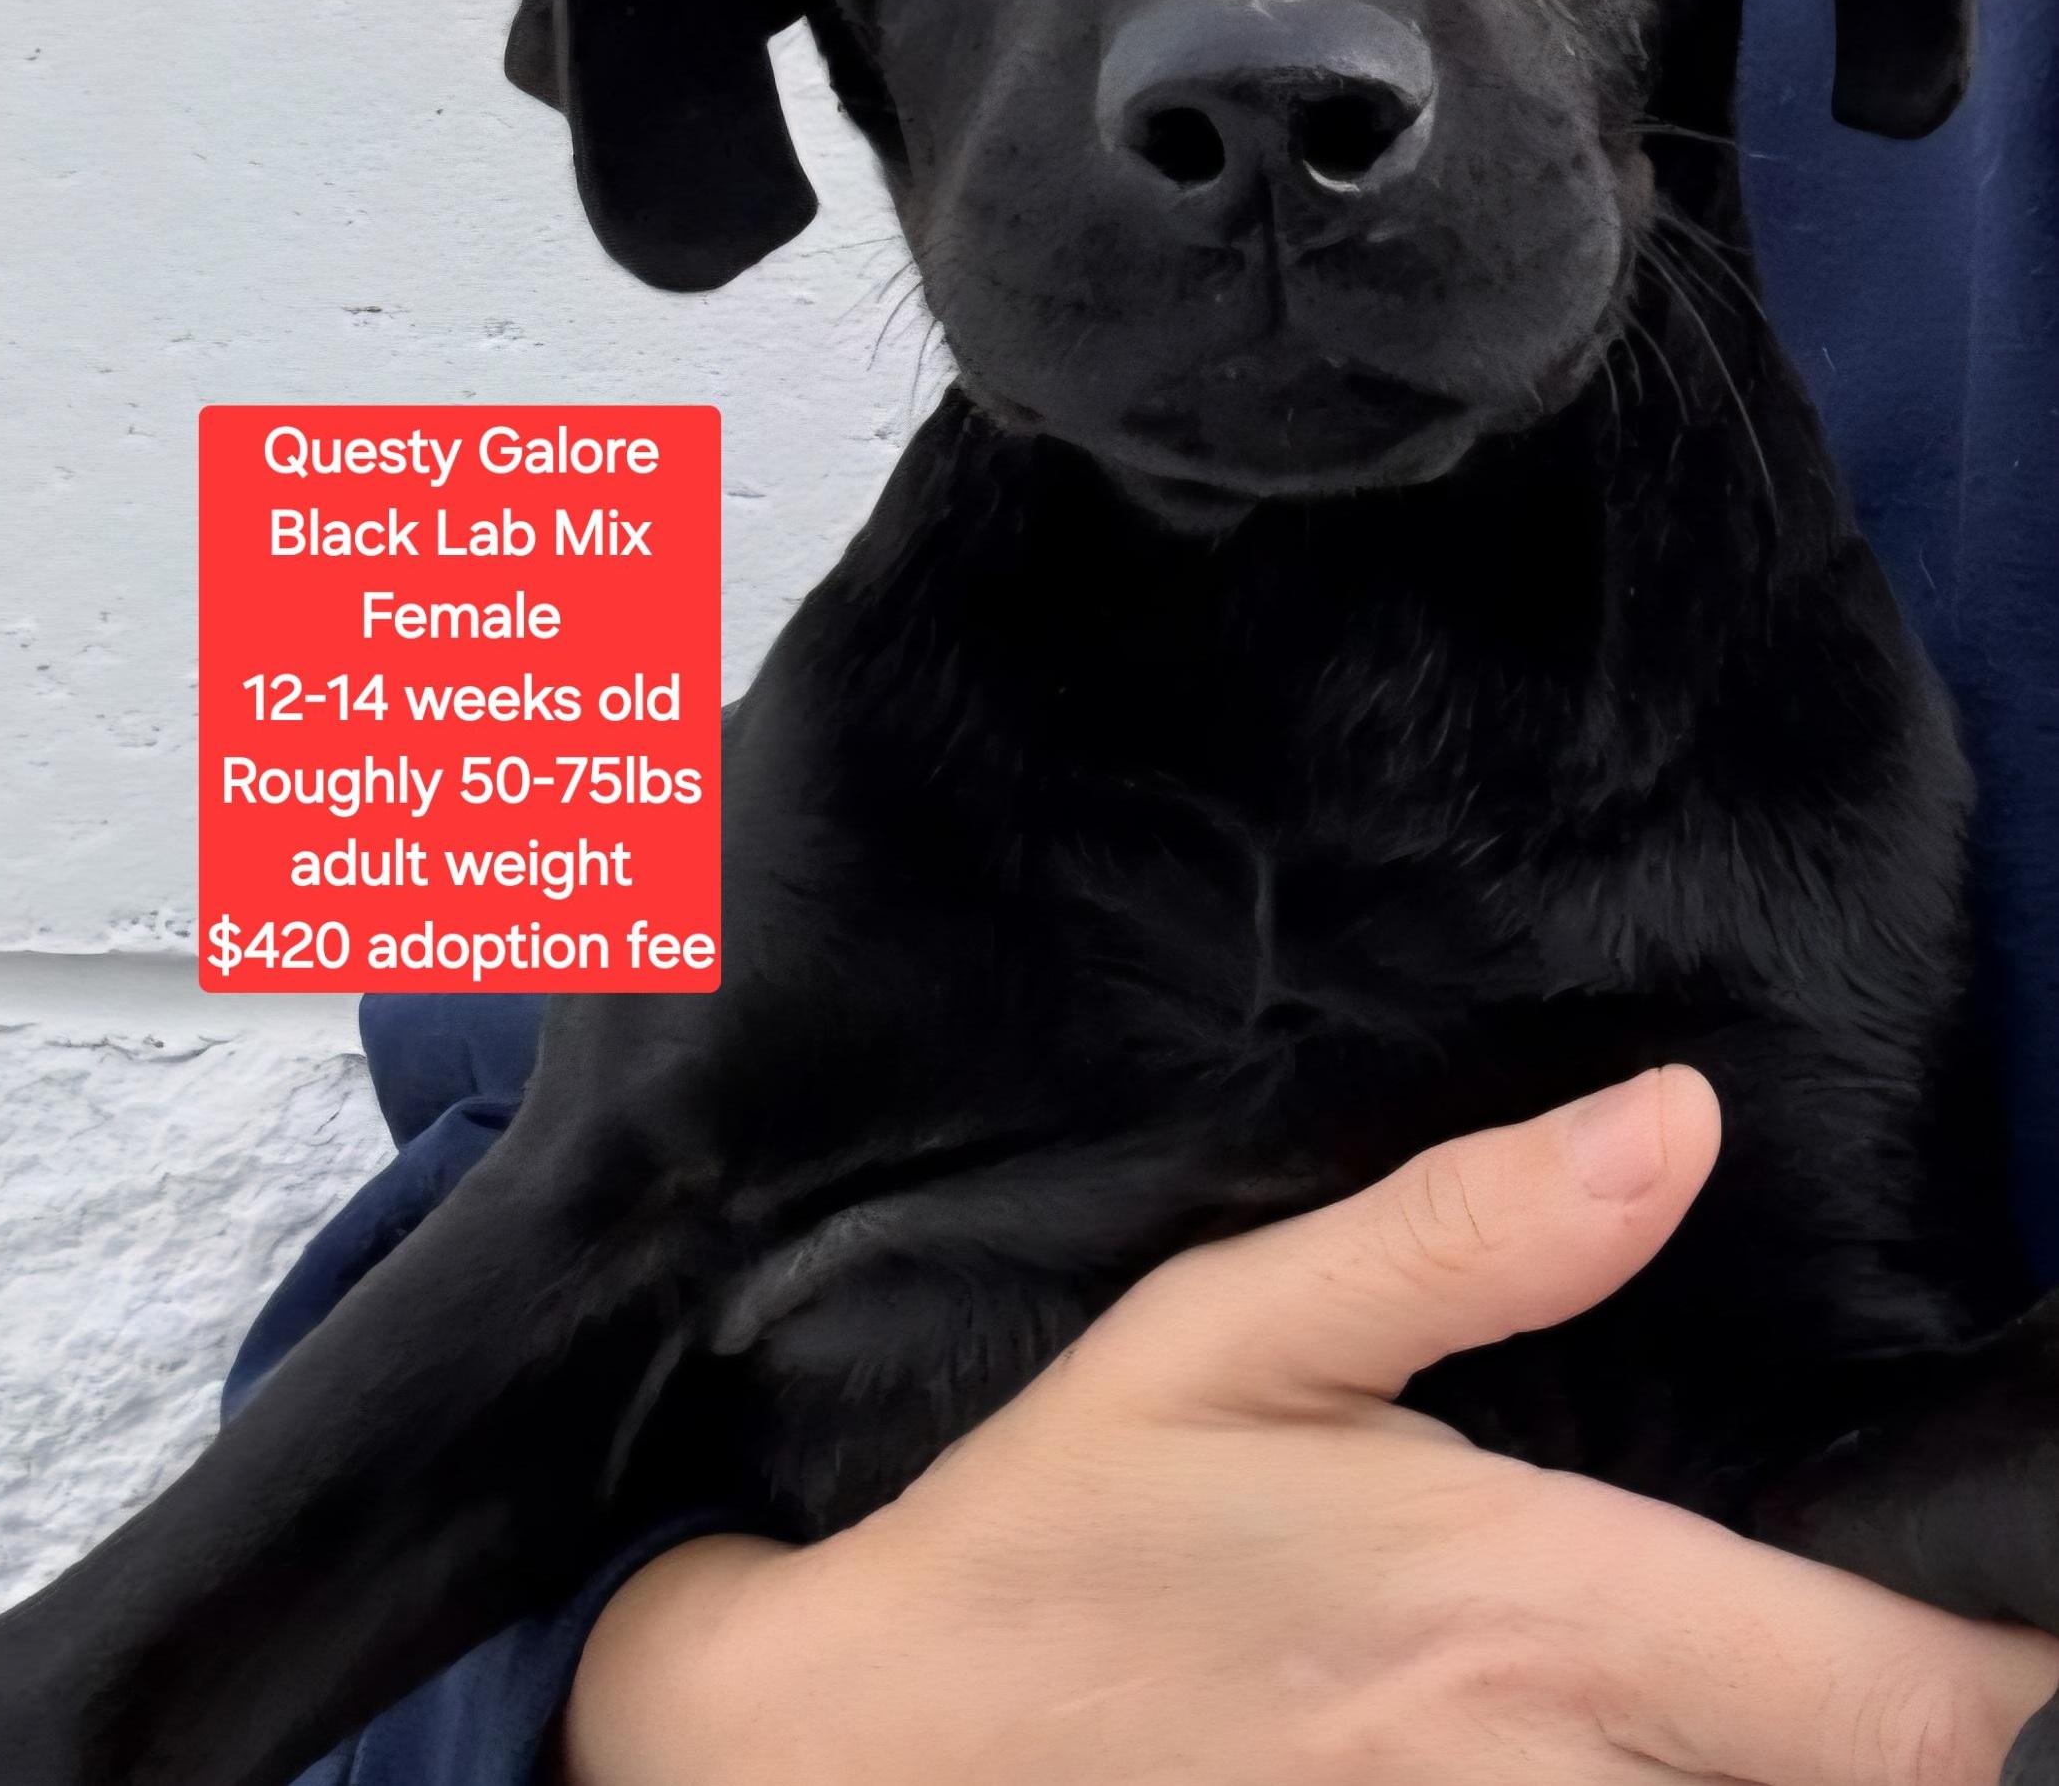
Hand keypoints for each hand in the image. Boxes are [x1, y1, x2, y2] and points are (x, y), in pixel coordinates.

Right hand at [563, 1069, 2058, 1785]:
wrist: (893, 1740)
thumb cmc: (1067, 1519)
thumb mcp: (1233, 1328)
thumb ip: (1470, 1232)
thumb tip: (1675, 1123)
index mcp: (1519, 1608)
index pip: (1887, 1690)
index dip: (1975, 1630)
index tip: (1958, 1553)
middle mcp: (1538, 1777)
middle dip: (1898, 1704)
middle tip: (1829, 1592)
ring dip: (1783, 1758)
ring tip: (1723, 1661)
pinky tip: (1594, 1723)